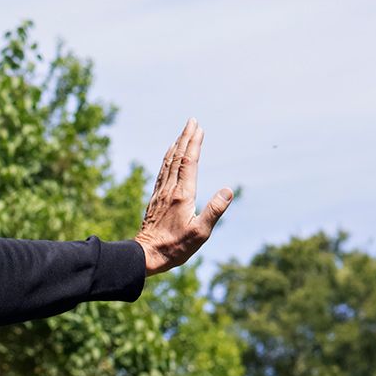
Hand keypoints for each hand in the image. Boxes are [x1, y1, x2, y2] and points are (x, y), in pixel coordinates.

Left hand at [137, 120, 232, 275]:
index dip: (194, 143)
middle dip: (186, 138)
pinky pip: (162, 173)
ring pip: (169, 163)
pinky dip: (167, 159)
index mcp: (183, 195)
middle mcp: (170, 190)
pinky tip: (169, 156)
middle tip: (192, 121)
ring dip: (176, 145)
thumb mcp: (200, 233)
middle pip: (178, 157)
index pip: (189, 162)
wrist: (147, 255)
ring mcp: (161, 194)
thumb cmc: (175, 247)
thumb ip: (214, 210)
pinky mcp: (156, 199)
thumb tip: (228, 191)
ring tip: (182, 133)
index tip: (199, 128)